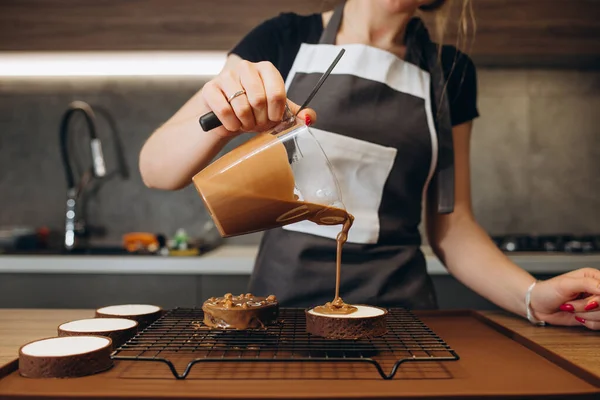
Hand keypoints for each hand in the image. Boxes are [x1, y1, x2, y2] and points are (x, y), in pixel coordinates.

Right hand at [201, 60, 315, 135]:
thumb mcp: (278, 112)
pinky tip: (232, 124)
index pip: (277, 93)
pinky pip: (224, 111)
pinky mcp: (210, 89)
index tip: (273, 120)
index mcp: (266, 69)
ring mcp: (226, 76)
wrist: (228, 118)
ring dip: (245, 123)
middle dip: (260, 120)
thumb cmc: (255, 112)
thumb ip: (296, 114)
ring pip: (241, 106)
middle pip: (259, 100)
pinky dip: (231, 124)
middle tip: (257, 124)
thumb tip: (310, 117)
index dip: (276, 113)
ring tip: (245, 124)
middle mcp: (246, 67)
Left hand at [530, 268, 599, 329]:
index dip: (599, 299)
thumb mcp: (565, 284)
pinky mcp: (593, 316)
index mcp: (595, 277)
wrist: (537, 305)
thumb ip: (587, 284)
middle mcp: (598, 290)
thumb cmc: (547, 290)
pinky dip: (588, 323)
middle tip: (571, 304)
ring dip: (586, 315)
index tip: (589, 302)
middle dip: (587, 308)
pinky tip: (576, 316)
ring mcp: (597, 304)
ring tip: (571, 308)